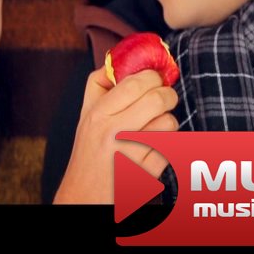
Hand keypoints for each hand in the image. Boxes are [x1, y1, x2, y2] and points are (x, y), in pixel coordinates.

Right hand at [52, 67, 178, 203]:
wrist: (83, 197)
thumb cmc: (88, 152)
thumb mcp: (86, 116)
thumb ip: (100, 85)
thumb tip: (119, 56)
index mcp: (98, 114)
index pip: (134, 82)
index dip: (152, 75)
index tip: (156, 76)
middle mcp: (112, 132)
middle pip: (157, 99)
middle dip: (168, 95)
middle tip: (165, 97)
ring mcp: (131, 153)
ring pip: (169, 122)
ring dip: (168, 122)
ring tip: (156, 126)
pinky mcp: (146, 173)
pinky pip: (170, 148)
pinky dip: (167, 146)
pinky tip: (154, 148)